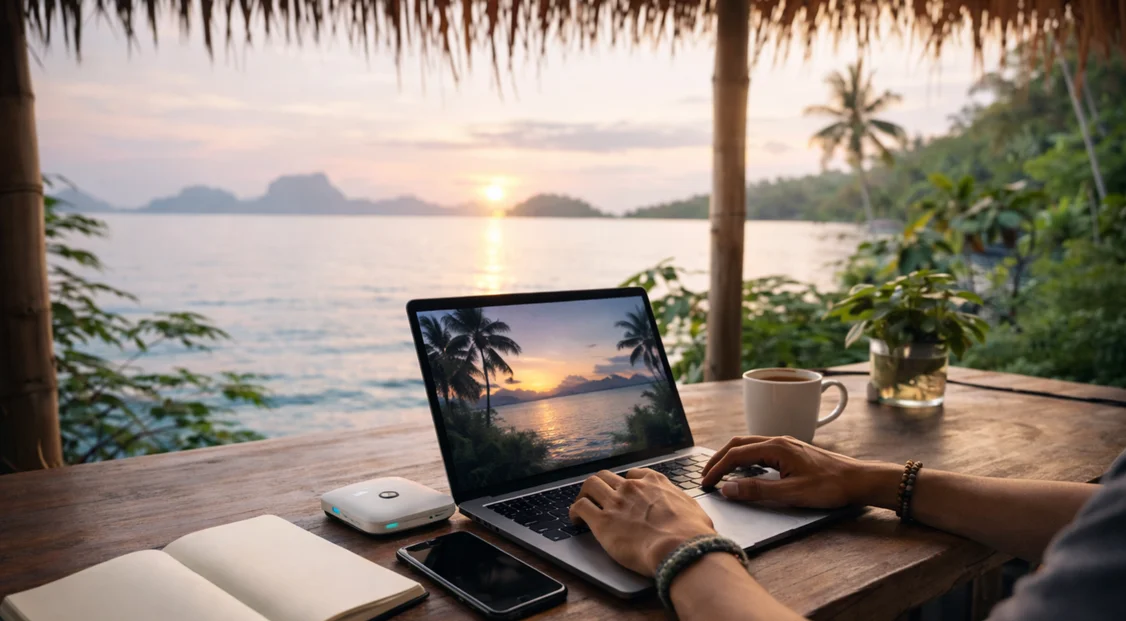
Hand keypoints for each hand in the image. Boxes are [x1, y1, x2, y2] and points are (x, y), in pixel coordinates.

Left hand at [569, 469, 715, 575]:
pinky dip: (574, 511)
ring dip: (585, 493)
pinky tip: (575, 519)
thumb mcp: (694, 511)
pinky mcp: (602, 520)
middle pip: (608, 476)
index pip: (635, 474)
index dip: (627, 483)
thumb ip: (684, 508)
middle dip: (602, 485)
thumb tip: (691, 516)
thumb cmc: (692, 534)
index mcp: (655, 483)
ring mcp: (616, 502)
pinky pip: (581, 507)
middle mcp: (633, 487)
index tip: (625, 492)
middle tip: (599, 497)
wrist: (679, 547)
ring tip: (582, 504)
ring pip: (590, 485)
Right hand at [700, 436, 898, 508]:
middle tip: (705, 476)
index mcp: (775, 447)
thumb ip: (757, 491)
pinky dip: (744, 458)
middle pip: (738, 444)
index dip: (717, 469)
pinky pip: (759, 449)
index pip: (735, 455)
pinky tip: (744, 470)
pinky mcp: (791, 451)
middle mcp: (778, 440)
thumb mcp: (791, 493)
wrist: (858, 480)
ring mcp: (785, 444)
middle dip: (718, 459)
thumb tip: (727, 489)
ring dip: (730, 457)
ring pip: (748, 445)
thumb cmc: (829, 487)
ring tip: (719, 473)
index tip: (705, 484)